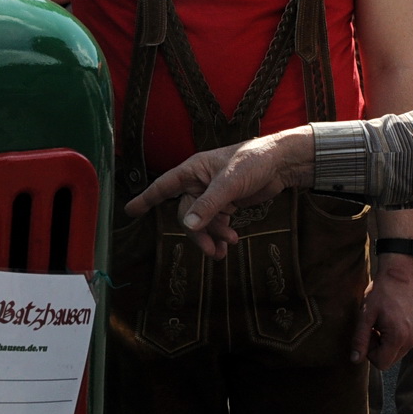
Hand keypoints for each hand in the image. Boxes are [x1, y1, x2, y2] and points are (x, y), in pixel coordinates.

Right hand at [124, 127, 315, 257]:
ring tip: (227, 247)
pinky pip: (216, 222)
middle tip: (211, 251)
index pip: (164, 186)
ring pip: (202, 221)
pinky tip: (231, 242)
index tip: (130, 211)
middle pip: (187, 213)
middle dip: (198, 233)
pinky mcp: (227, 202)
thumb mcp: (229, 183)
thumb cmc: (254, 161)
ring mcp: (213, 193)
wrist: (282, 163)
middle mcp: (199, 182)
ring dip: (212, 236)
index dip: (146, 198)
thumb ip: (208, 205)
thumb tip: (188, 225)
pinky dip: (221, 234)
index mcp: (194, 170)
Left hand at [354, 256, 412, 367]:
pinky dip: (394, 338)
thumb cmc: (381, 292)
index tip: (367, 332)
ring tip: (381, 323)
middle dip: (377, 348)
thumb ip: (360, 339)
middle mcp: (411, 340)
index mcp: (398, 337)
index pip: (381, 363)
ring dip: (385, 343)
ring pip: (396, 353)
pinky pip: (403, 344)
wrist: (400, 274)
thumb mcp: (366, 315)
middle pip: (389, 360)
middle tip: (373, 327)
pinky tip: (389, 320)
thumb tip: (355, 360)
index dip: (369, 352)